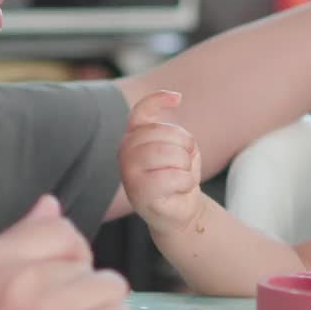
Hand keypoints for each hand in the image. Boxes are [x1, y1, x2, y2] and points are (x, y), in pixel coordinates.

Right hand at [119, 90, 204, 237]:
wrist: (180, 212)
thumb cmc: (177, 176)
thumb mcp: (177, 147)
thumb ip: (170, 128)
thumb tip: (174, 97)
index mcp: (133, 137)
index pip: (141, 111)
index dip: (158, 100)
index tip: (178, 98)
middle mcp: (124, 151)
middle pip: (164, 133)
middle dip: (185, 147)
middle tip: (183, 164)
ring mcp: (128, 172)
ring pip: (170, 154)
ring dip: (186, 166)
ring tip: (180, 177)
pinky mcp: (139, 193)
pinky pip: (174, 177)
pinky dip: (186, 183)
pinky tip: (178, 190)